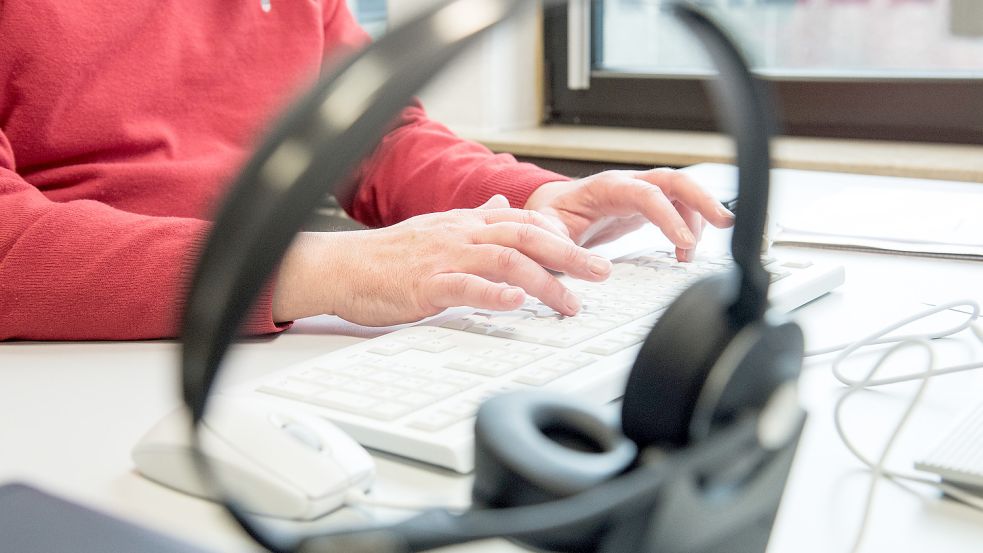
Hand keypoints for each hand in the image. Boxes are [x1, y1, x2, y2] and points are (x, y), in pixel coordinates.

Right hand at [271, 196, 611, 324]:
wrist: (341, 267)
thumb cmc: (388, 255)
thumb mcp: (437, 228)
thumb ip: (474, 218)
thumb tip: (501, 204)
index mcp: (466, 222)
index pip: (523, 221)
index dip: (561, 235)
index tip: (588, 254)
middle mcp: (461, 234)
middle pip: (526, 236)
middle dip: (569, 255)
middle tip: (600, 273)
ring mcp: (445, 258)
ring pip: (505, 260)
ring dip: (543, 282)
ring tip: (568, 304)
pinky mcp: (426, 285)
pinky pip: (466, 286)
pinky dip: (494, 294)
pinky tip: (516, 303)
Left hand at [523, 168, 734, 261]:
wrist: (548, 209)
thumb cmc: (548, 217)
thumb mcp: (546, 232)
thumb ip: (563, 246)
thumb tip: (593, 269)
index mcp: (607, 187)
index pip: (647, 194)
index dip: (668, 216)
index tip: (684, 242)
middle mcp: (628, 185)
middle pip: (675, 181)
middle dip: (703, 200)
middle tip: (725, 223)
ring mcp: (639, 193)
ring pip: (681, 194)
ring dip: (698, 218)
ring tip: (692, 253)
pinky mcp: (645, 207)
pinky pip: (676, 209)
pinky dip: (688, 228)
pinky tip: (684, 252)